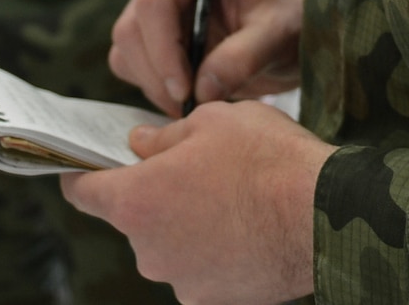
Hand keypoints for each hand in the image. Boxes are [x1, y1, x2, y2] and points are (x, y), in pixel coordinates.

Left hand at [60, 100, 331, 304]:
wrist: (326, 215)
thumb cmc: (266, 159)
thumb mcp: (212, 121)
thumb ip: (164, 137)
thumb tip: (140, 145)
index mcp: (137, 202)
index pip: (83, 193)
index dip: (81, 174)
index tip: (84, 166)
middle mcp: (150, 252)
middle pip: (135, 219)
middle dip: (156, 194)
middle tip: (195, 169)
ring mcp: (184, 283)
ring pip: (172, 244)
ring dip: (188, 223)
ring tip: (233, 198)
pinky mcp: (217, 301)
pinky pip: (203, 268)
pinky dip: (216, 250)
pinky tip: (249, 227)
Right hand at [109, 0, 302, 116]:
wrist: (285, 40)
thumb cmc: (285, 26)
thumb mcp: (276, 36)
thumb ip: (242, 58)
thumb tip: (202, 89)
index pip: (155, 2)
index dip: (162, 49)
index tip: (185, 90)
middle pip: (131, 28)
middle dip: (157, 74)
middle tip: (190, 106)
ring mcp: (153, 10)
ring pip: (125, 50)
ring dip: (153, 86)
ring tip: (194, 104)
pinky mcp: (148, 39)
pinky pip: (128, 65)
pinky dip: (150, 89)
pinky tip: (185, 98)